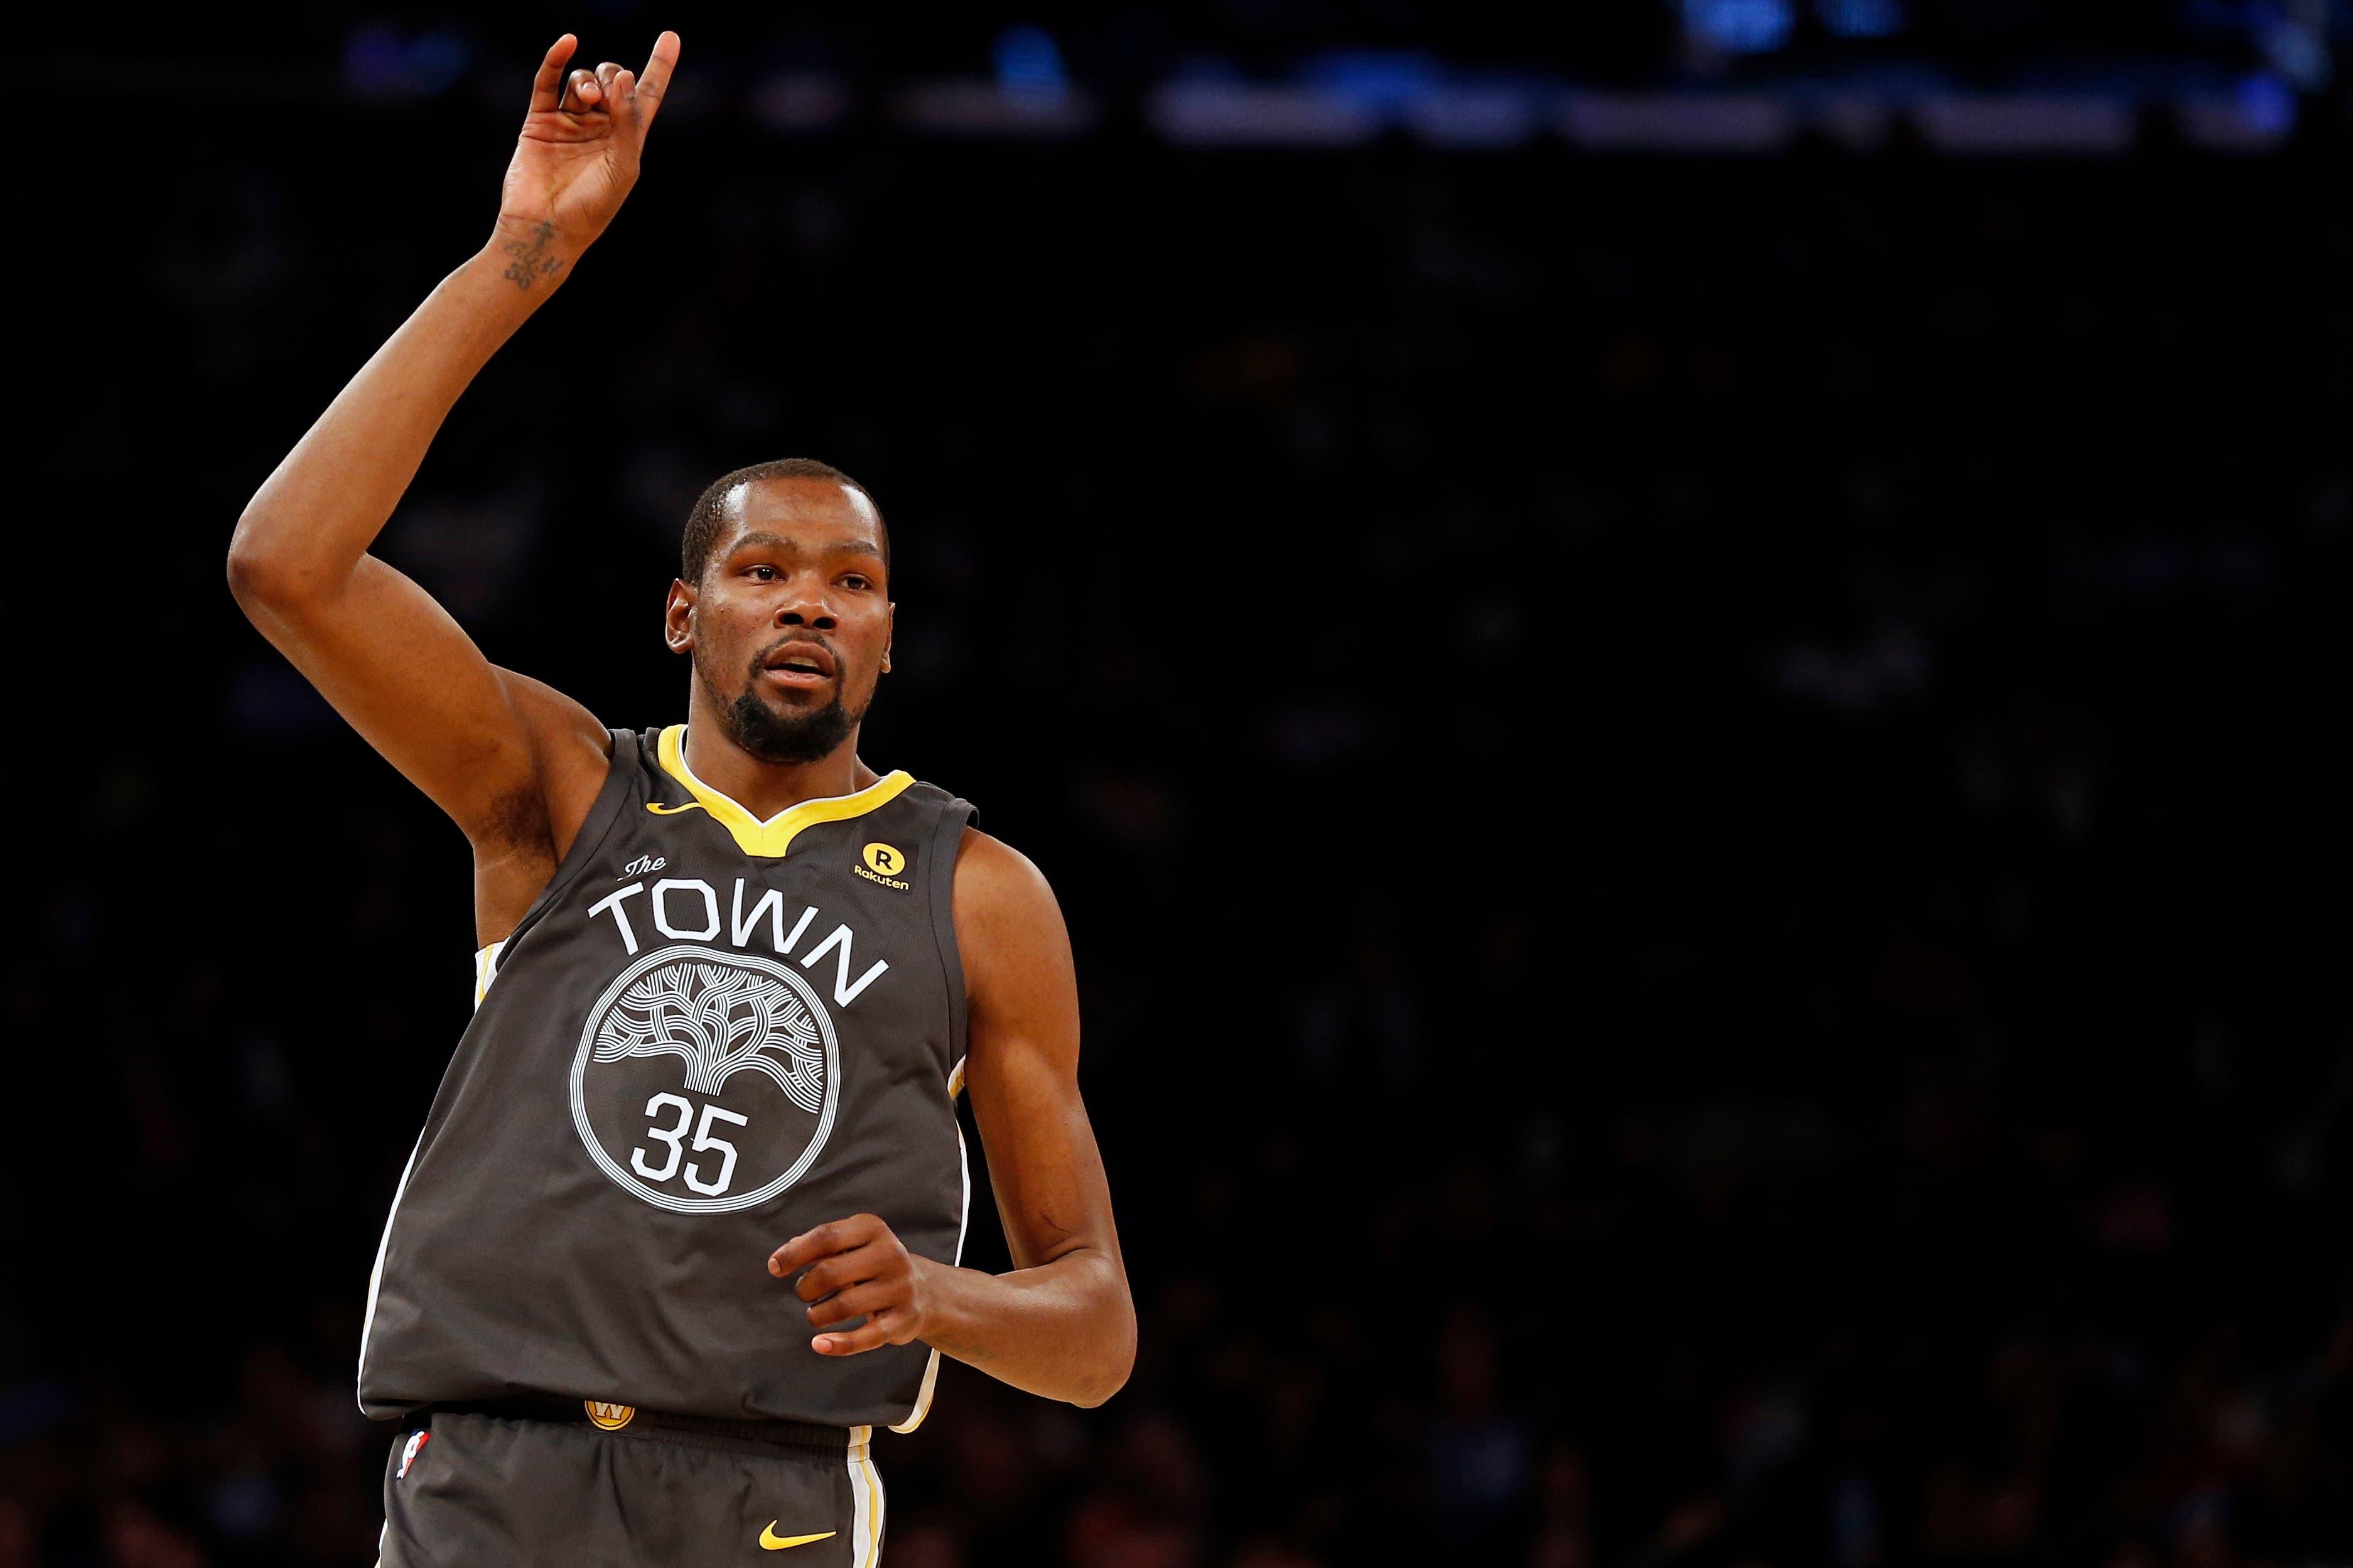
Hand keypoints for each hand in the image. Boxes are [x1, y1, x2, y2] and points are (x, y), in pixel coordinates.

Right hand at [490, 30, 680, 283]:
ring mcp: (569, 122)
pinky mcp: (539, 121)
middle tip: (606, 94)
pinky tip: (567, 43)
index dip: (660, 67)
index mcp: (626, 139)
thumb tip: (623, 77)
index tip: (670, 37)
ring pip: (581, 81)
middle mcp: (599, 127)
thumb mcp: (624, 167)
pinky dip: (556, 60)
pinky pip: (547, 82)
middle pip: (612, 80)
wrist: (547, 227)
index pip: (647, 96)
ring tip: (588, 98)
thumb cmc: (592, 207)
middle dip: (613, 76)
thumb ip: (629, 122)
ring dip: (587, 81)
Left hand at [768, 1213, 939, 1355]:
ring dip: (818, 1315)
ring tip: (816, 1315)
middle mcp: (890, 1254)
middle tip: (805, 1295)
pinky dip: (839, 1344)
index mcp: (873, 1229)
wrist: (926, 1291)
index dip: (795, 1253)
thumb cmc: (873, 1265)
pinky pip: (867, 1337)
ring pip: (843, 1306)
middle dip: (806, 1288)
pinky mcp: (903, 1320)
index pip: (826, 1236)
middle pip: (830, 1273)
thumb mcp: (852, 1245)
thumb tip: (782, 1257)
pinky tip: (819, 1344)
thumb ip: (818, 1247)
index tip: (775, 1267)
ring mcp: (899, 1288)